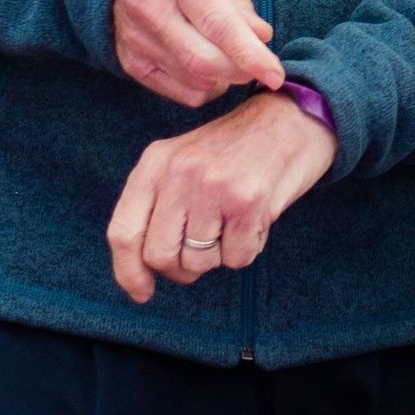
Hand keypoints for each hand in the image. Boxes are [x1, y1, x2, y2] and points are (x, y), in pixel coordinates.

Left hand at [106, 90, 335, 303]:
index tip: (142, 292)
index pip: (123, 232)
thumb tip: (138, 275)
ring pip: (199, 262)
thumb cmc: (235, 153)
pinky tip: (256, 219)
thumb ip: (157, 207)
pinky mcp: (248, 202)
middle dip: (181, 267)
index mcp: (155, 163)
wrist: (291, 121)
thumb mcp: (183, 164)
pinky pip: (237, 258)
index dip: (128, 271)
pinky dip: (248, 248)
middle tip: (205, 250)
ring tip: (234, 222)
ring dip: (219, 255)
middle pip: (159, 255)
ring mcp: (213, 187)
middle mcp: (179, 173)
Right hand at [112, 0, 284, 107]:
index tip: (276, 75)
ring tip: (232, 59)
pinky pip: (178, 92)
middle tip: (258, 66)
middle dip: (240, 71)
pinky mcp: (130, 62)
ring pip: (193, 79)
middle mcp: (147, 5)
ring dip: (224, 79)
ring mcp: (134, 37)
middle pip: (202, 59)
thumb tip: (262, 37)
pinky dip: (205, 88)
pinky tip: (209, 70)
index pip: (217, 23)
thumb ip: (238, 3)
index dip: (249, 54)